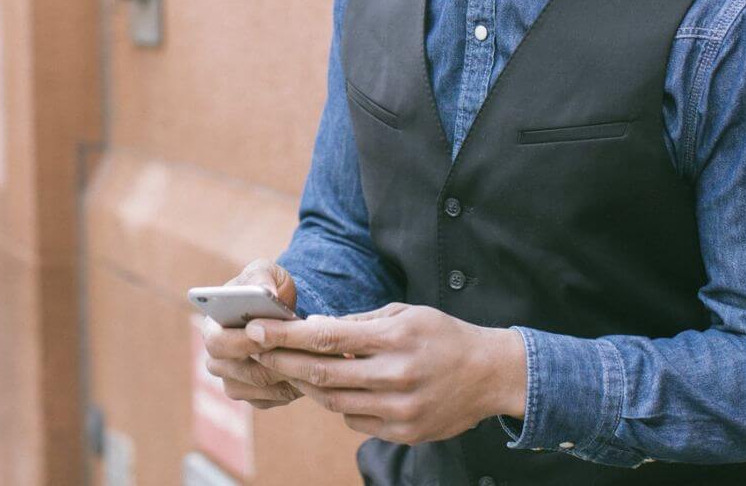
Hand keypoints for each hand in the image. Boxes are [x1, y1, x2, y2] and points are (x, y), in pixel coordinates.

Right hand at [200, 258, 302, 409]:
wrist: (284, 310)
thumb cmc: (269, 286)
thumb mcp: (266, 273)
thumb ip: (262, 277)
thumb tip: (263, 290)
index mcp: (212, 327)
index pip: (216, 342)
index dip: (241, 342)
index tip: (268, 334)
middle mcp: (217, 359)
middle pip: (236, 371)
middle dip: (268, 360)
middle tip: (296, 350)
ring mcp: (234, 380)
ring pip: (258, 386)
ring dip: (283, 373)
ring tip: (309, 359)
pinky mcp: (254, 396)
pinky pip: (272, 398)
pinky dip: (291, 385)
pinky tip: (308, 370)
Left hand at [245, 302, 526, 443]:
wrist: (489, 374)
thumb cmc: (442, 334)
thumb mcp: (404, 312)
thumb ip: (360, 322)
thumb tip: (316, 327)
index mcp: (394, 338)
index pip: (328, 337)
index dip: (287, 335)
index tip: (258, 329)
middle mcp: (395, 376)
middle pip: (323, 375)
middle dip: (284, 362)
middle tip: (257, 352)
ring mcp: (400, 410)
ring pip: (335, 403)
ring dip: (306, 386)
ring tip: (286, 370)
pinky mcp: (404, 433)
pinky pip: (356, 422)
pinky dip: (338, 406)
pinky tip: (330, 391)